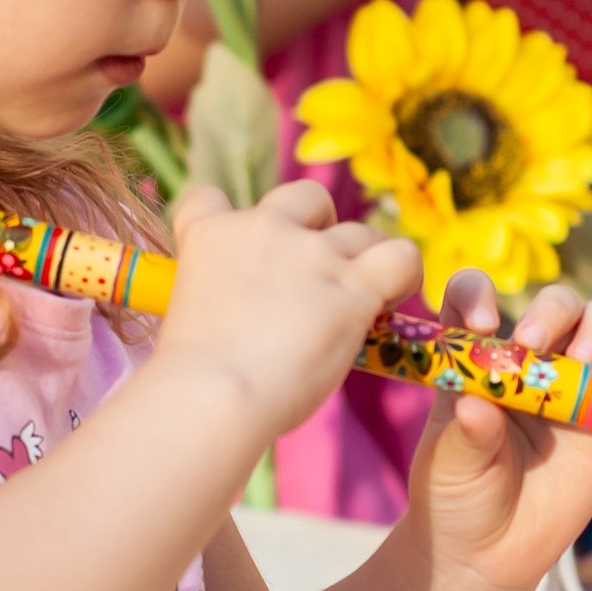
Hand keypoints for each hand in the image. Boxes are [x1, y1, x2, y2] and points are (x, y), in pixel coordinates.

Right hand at [156, 181, 422, 439]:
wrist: (212, 394)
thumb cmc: (191, 379)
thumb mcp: (188, 318)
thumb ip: (217, 300)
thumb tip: (242, 325)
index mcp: (208, 236)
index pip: (210, 199)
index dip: (230, 222)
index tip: (242, 259)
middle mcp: (261, 229)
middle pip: (306, 196)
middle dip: (318, 227)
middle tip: (317, 275)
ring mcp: (310, 254)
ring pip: (360, 232)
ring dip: (364, 261)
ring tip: (361, 299)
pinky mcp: (352, 286)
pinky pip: (401, 257)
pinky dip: (404, 274)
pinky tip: (390, 300)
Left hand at [407, 270, 591, 590]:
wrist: (486, 554)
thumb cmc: (456, 497)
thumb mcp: (448, 465)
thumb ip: (465, 433)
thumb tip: (476, 405)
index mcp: (481, 359)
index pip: (476, 299)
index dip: (477, 294)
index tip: (481, 323)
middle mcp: (532, 364)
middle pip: (555, 307)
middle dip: (549, 313)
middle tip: (531, 345)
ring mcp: (576, 393)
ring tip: (584, 361)